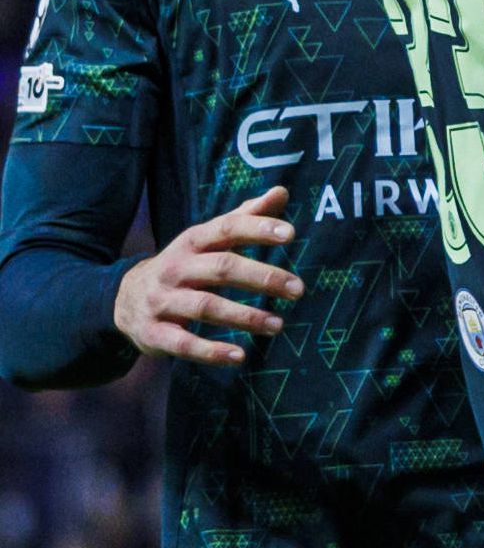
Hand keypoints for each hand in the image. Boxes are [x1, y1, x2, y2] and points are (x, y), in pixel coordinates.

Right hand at [112, 185, 301, 365]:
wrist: (121, 298)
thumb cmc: (183, 266)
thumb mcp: (207, 240)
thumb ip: (244, 218)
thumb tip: (281, 191)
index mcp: (191, 242)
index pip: (226, 229)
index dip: (256, 228)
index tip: (290, 234)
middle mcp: (175, 268)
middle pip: (221, 268)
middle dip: (262, 277)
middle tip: (298, 289)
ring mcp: (162, 301)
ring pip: (205, 307)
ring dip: (245, 316)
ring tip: (278, 325)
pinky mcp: (154, 333)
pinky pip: (183, 343)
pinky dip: (211, 351)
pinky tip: (240, 356)